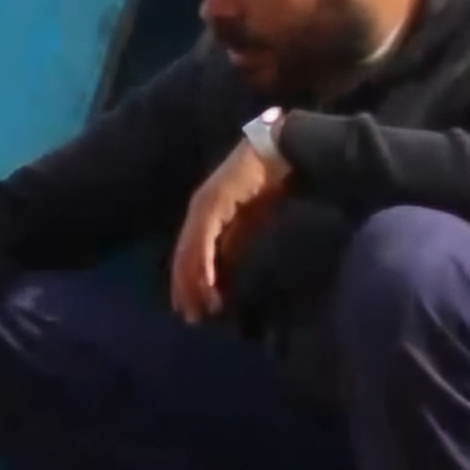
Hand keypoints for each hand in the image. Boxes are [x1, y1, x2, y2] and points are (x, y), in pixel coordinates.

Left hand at [170, 137, 292, 323]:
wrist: (285, 150)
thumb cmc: (275, 183)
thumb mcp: (256, 223)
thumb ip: (243, 244)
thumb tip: (235, 277)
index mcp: (209, 214)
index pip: (192, 254)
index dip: (190, 283)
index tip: (195, 311)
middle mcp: (201, 209)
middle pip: (185, 256)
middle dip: (187, 289)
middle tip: (193, 319)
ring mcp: (205, 204)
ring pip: (190, 250)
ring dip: (193, 282)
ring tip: (199, 309)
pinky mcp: (214, 201)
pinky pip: (204, 237)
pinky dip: (203, 263)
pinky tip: (207, 285)